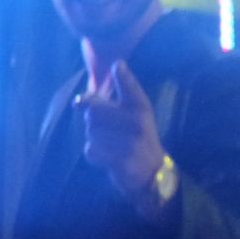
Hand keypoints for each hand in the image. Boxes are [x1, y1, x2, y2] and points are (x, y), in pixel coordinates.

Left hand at [74, 60, 165, 212]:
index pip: (129, 87)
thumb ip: (114, 96)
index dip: (121, 76)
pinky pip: (91, 151)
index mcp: (141, 107)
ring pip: (91, 133)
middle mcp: (137, 123)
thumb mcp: (135, 111)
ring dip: (94, 138)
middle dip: (92, 120)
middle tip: (106, 128)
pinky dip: (94, 154)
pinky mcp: (121, 161)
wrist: (151, 170)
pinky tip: (108, 155)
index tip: (114, 68)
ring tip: (110, 143)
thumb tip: (88, 90)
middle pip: (93, 112)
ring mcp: (130, 144)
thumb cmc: (137, 135)